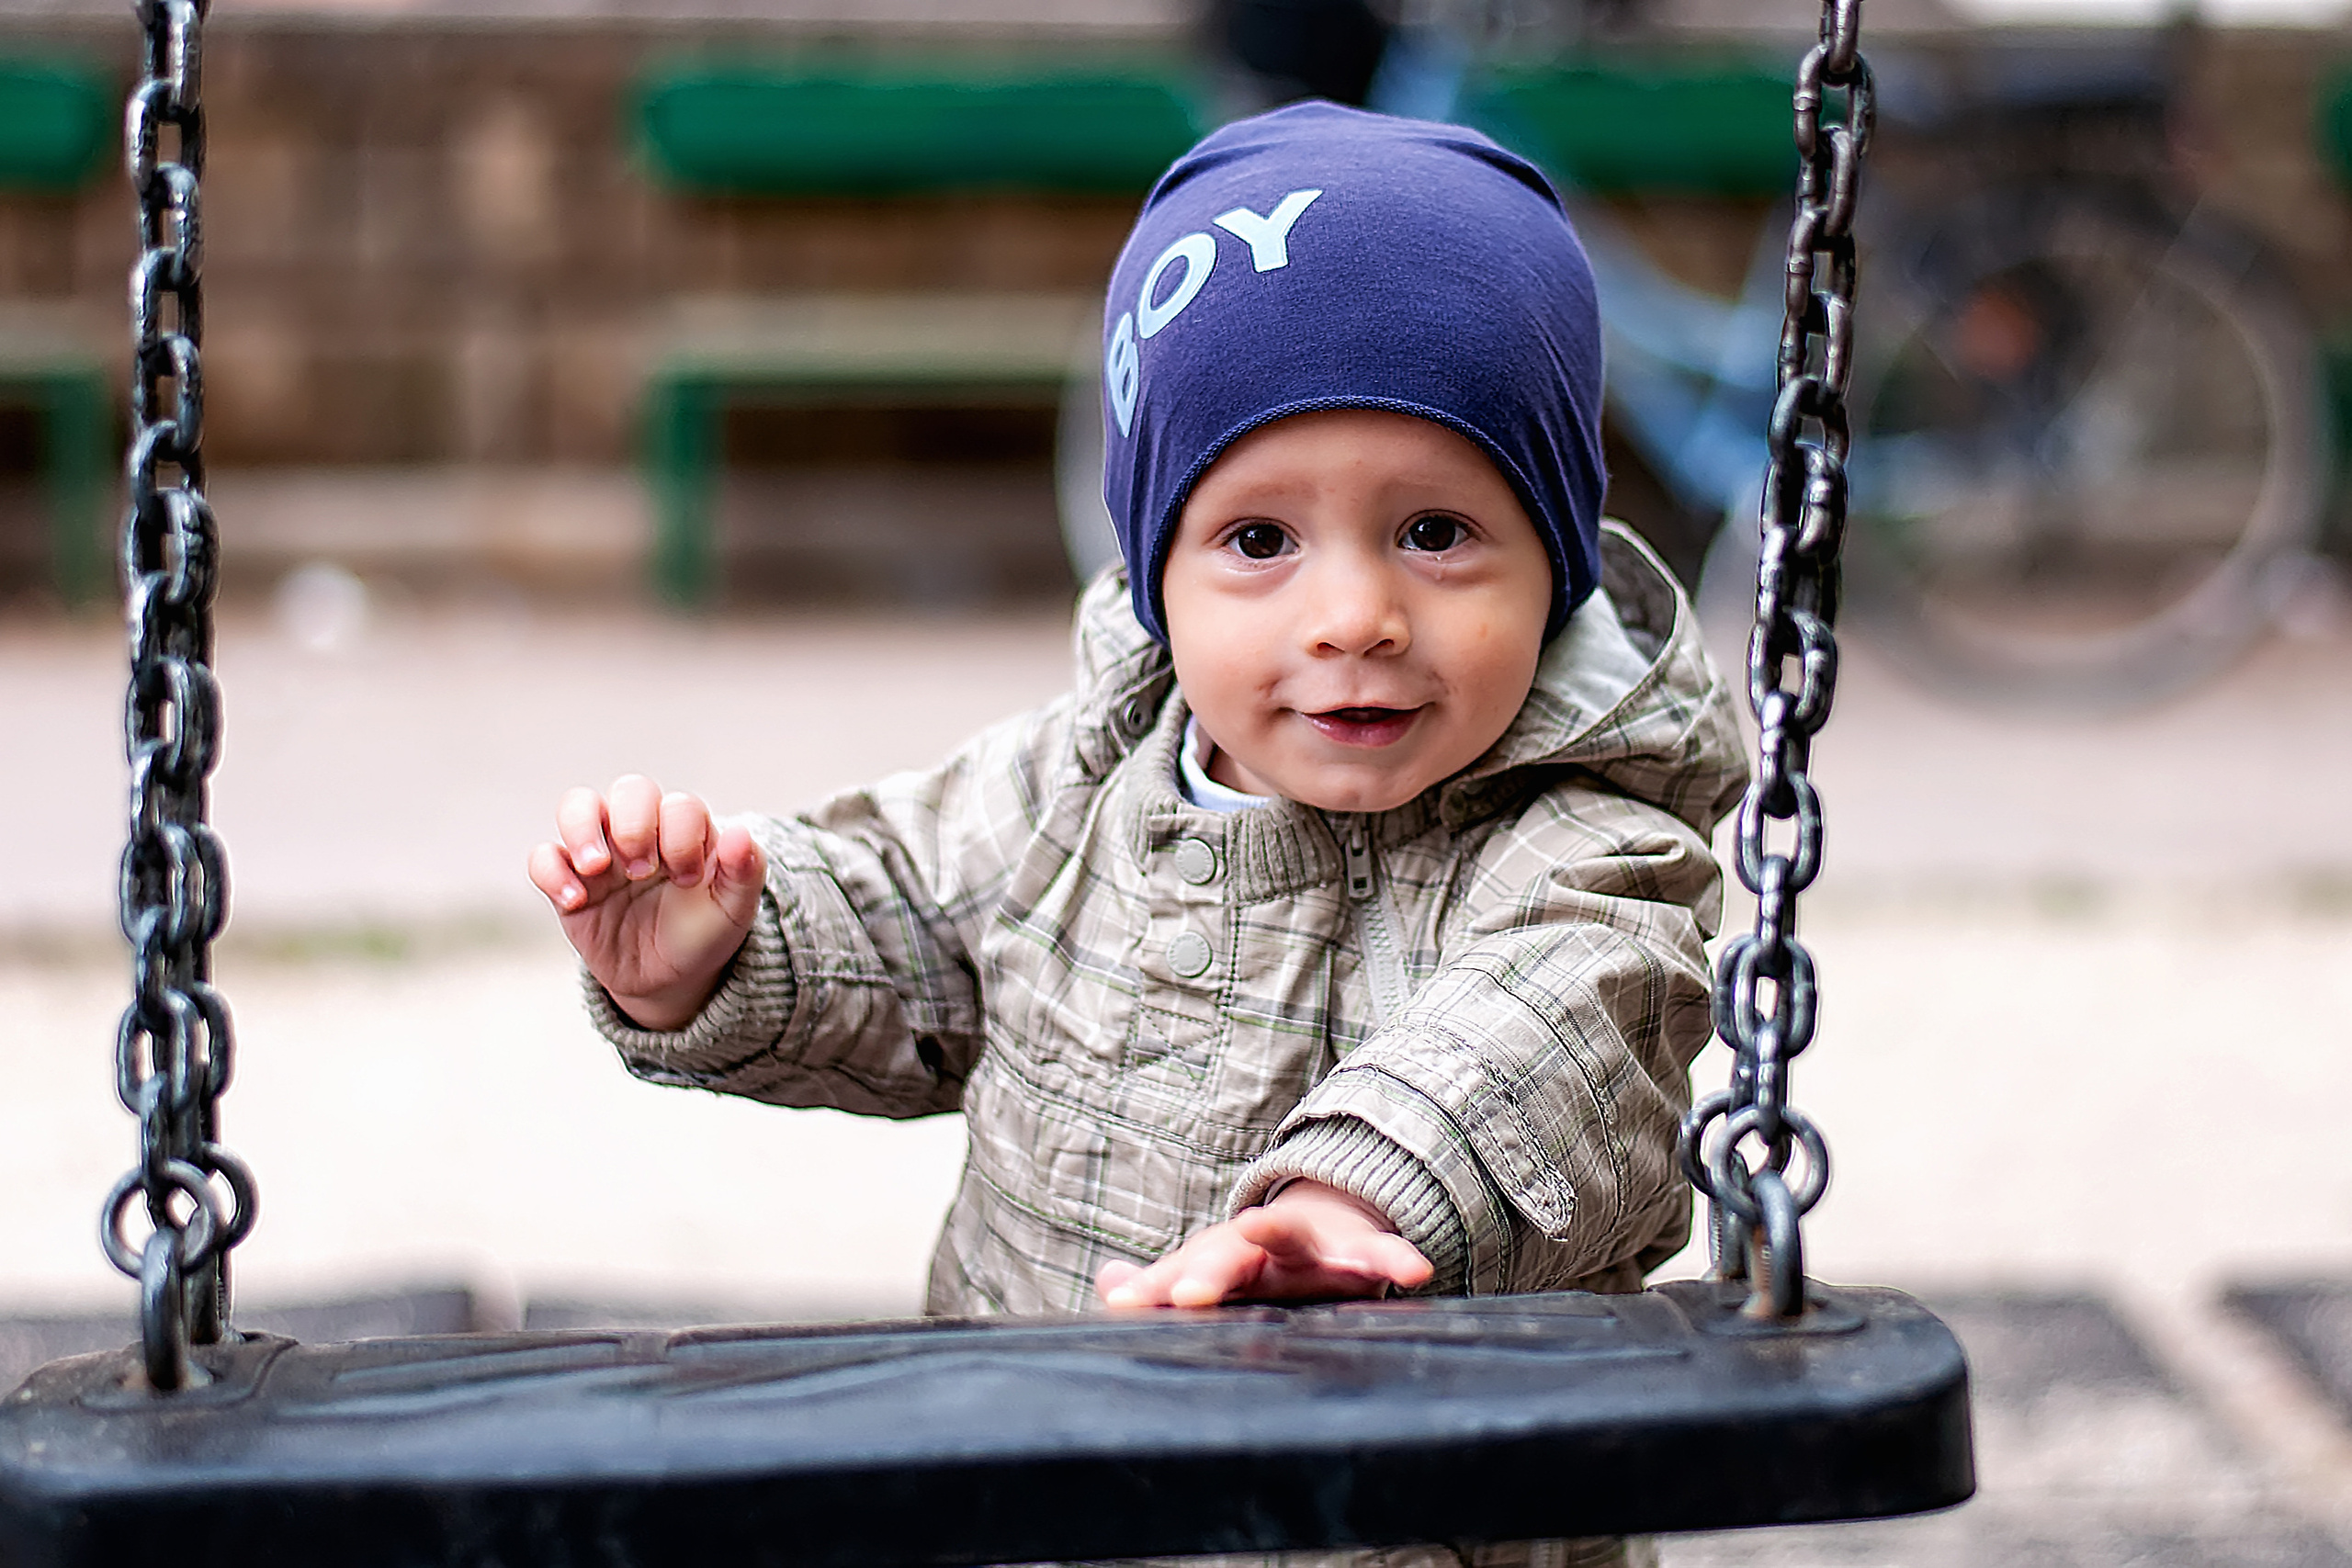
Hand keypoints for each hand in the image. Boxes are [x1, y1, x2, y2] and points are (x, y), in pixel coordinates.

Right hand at [526, 774, 766, 1030]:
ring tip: (597, 867)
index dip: (682, 837)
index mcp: (686, 830)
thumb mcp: (733, 909)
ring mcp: (603, 853)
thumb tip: (742, 834)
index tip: (688, 879)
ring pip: (577, 805)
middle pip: (630, 790)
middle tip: (644, 871)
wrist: (670, 978)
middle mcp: (642, 831)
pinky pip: (543, 857)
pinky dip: (551, 871)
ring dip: (582, 828)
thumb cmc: (703, 933)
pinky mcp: (569, 881)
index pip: (679, 806)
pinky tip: (574, 900)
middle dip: (635, 825)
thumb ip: (745, 871)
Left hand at [1095, 1180, 1432, 1308]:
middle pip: (1226, 1254)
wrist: (1338, 1222)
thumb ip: (1166, 1282)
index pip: (1183, 1271)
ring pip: (1292, 1237)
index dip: (1153, 1288)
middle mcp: (1261, 1246)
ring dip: (1274, 1232)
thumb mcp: (1220, 1271)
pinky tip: (1415, 1272)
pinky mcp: (1358, 1251)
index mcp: (1224, 1258)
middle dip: (1205, 1271)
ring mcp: (1310, 1244)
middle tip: (1182, 1295)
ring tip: (1255, 1229)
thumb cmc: (1265, 1261)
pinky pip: (1379, 1255)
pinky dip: (1394, 1258)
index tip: (1120, 1302)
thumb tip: (1107, 1281)